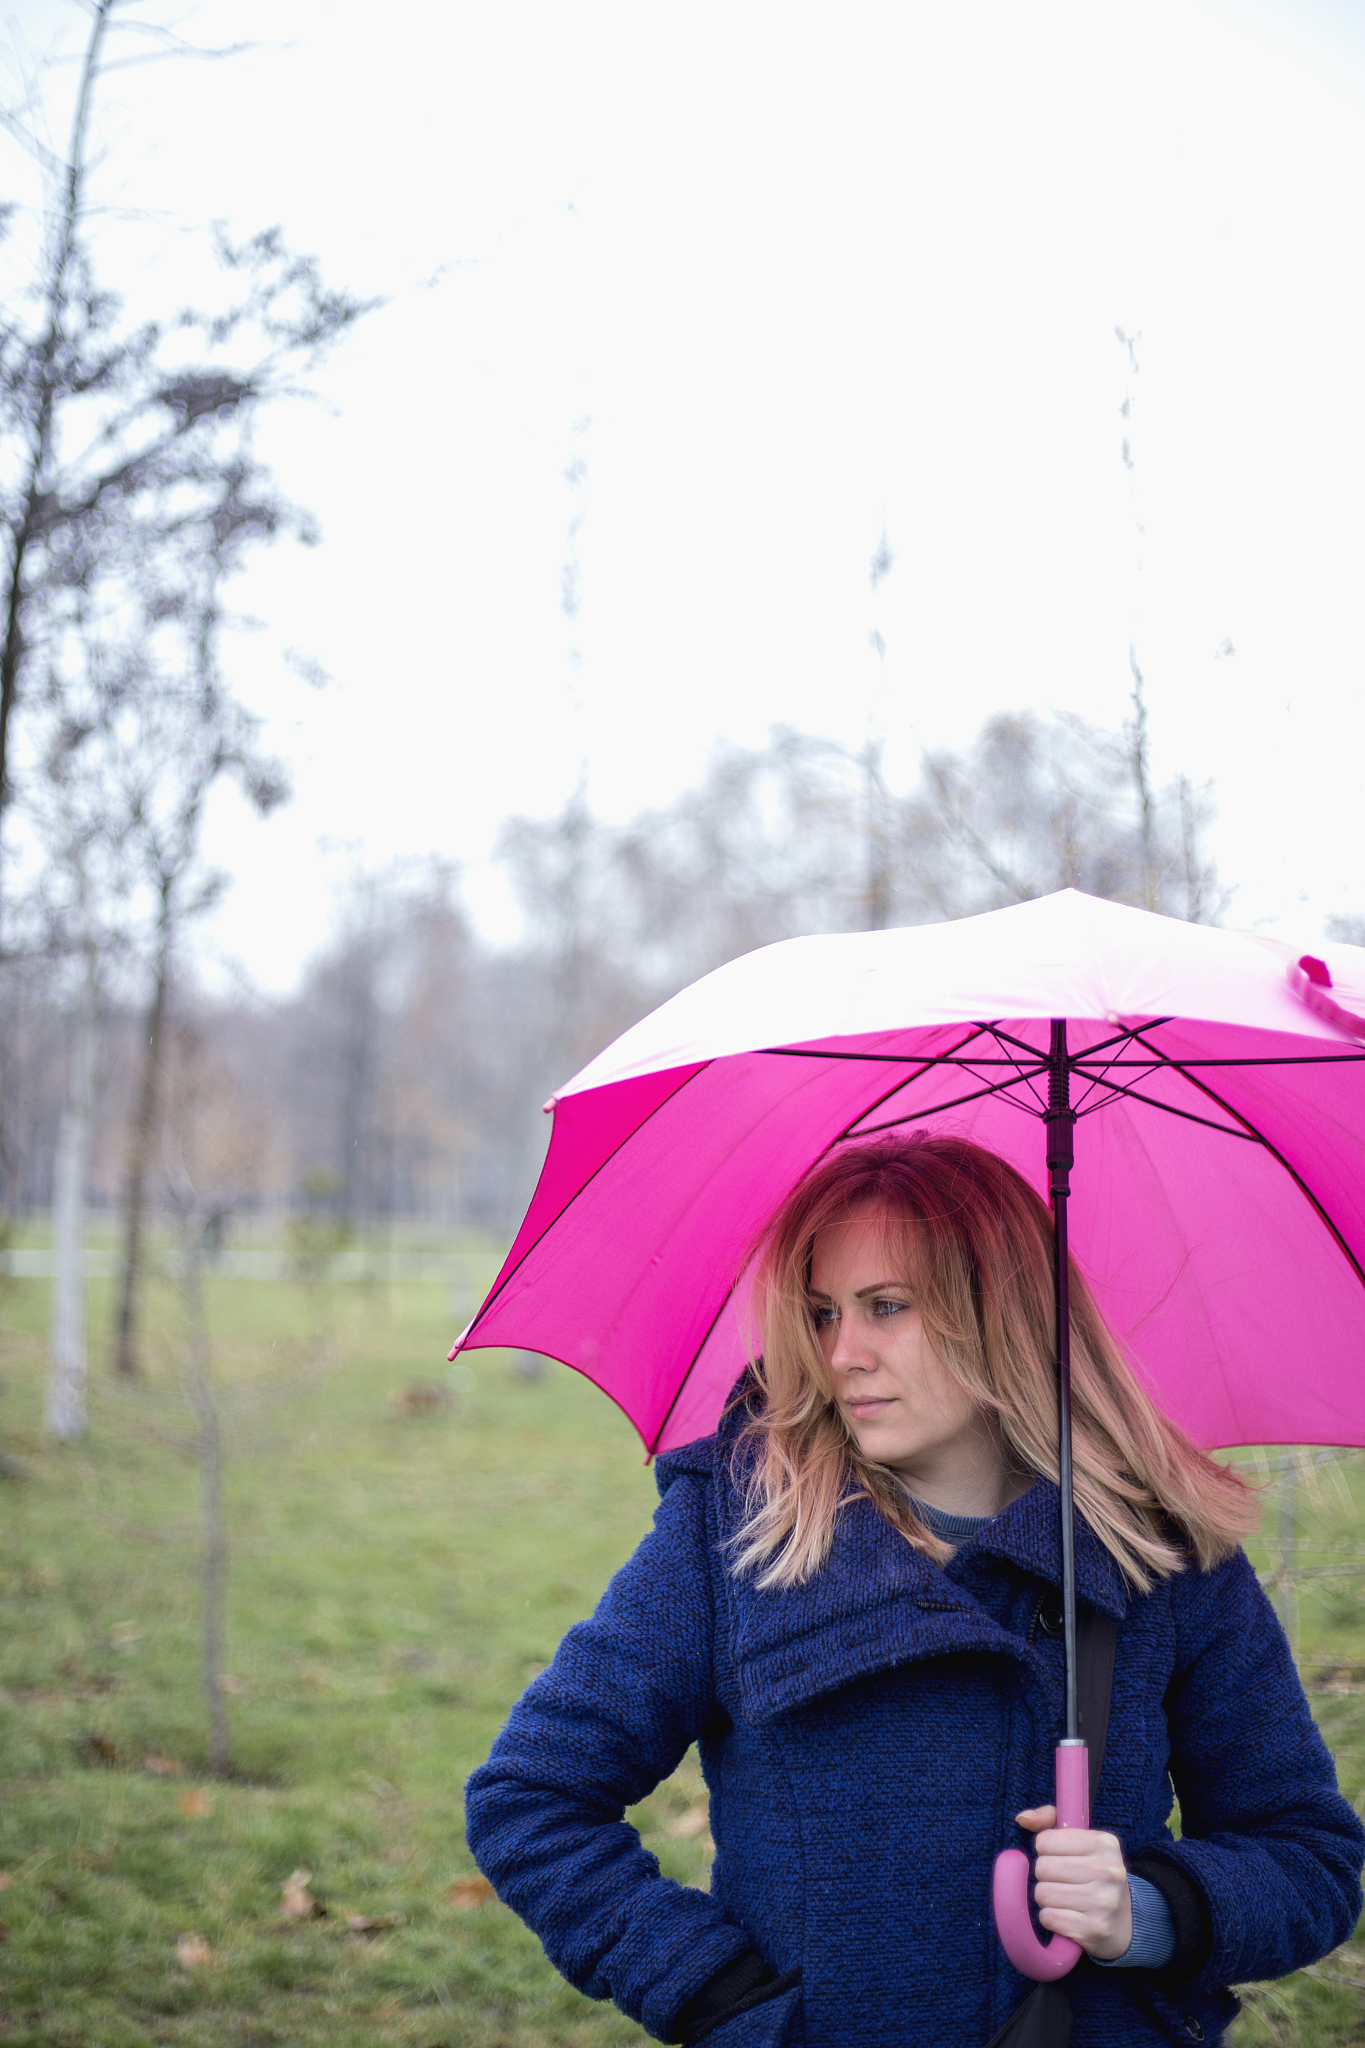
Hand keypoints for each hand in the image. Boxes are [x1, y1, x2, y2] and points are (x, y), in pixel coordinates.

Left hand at [1015, 1805, 1132, 1960]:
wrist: (1125, 1922)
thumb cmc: (1094, 1875)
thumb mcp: (1081, 1840)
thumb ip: (1049, 1820)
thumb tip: (1023, 1818)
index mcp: (1105, 1843)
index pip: (1045, 1841)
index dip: (1045, 1851)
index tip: (1059, 1858)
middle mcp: (1108, 1871)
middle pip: (1042, 1868)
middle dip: (1044, 1876)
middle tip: (1061, 1881)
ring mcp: (1104, 1902)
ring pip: (1043, 1894)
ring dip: (1046, 1898)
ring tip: (1063, 1899)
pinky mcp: (1095, 1929)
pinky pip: (1049, 1917)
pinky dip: (1050, 1918)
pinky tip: (1066, 1917)